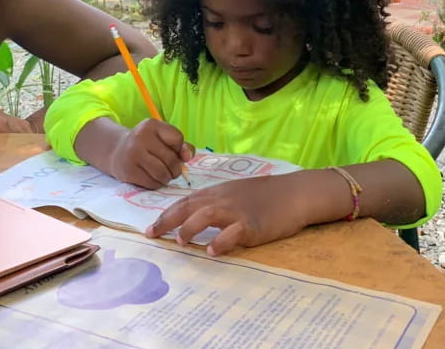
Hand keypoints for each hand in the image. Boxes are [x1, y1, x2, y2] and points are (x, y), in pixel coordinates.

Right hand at [109, 119, 193, 188]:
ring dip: (168, 178)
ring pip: (162, 173)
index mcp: (151, 125)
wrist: (118, 152)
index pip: (177, 139)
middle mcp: (140, 137)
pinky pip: (152, 183)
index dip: (179, 148)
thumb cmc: (147, 145)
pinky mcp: (128, 171)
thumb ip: (181, 145)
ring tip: (164, 175)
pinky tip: (153, 178)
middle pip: (171, 159)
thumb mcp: (162, 138)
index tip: (173, 150)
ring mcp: (133, 154)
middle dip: (176, 168)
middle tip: (173, 169)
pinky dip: (157, 184)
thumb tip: (187, 156)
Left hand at [145, 175, 308, 255]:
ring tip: (180, 243)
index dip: (166, 214)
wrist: (294, 192)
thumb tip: (195, 216)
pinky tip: (213, 251)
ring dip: (190, 229)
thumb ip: (216, 202)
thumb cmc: (267, 194)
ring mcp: (237, 211)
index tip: (150, 227)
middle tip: (151, 235)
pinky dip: (221, 241)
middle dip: (167, 221)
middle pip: (189, 207)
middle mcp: (223, 200)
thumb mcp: (236, 193)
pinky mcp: (253, 224)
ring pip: (206, 215)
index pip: (185, 201)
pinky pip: (233, 233)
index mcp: (218, 193)